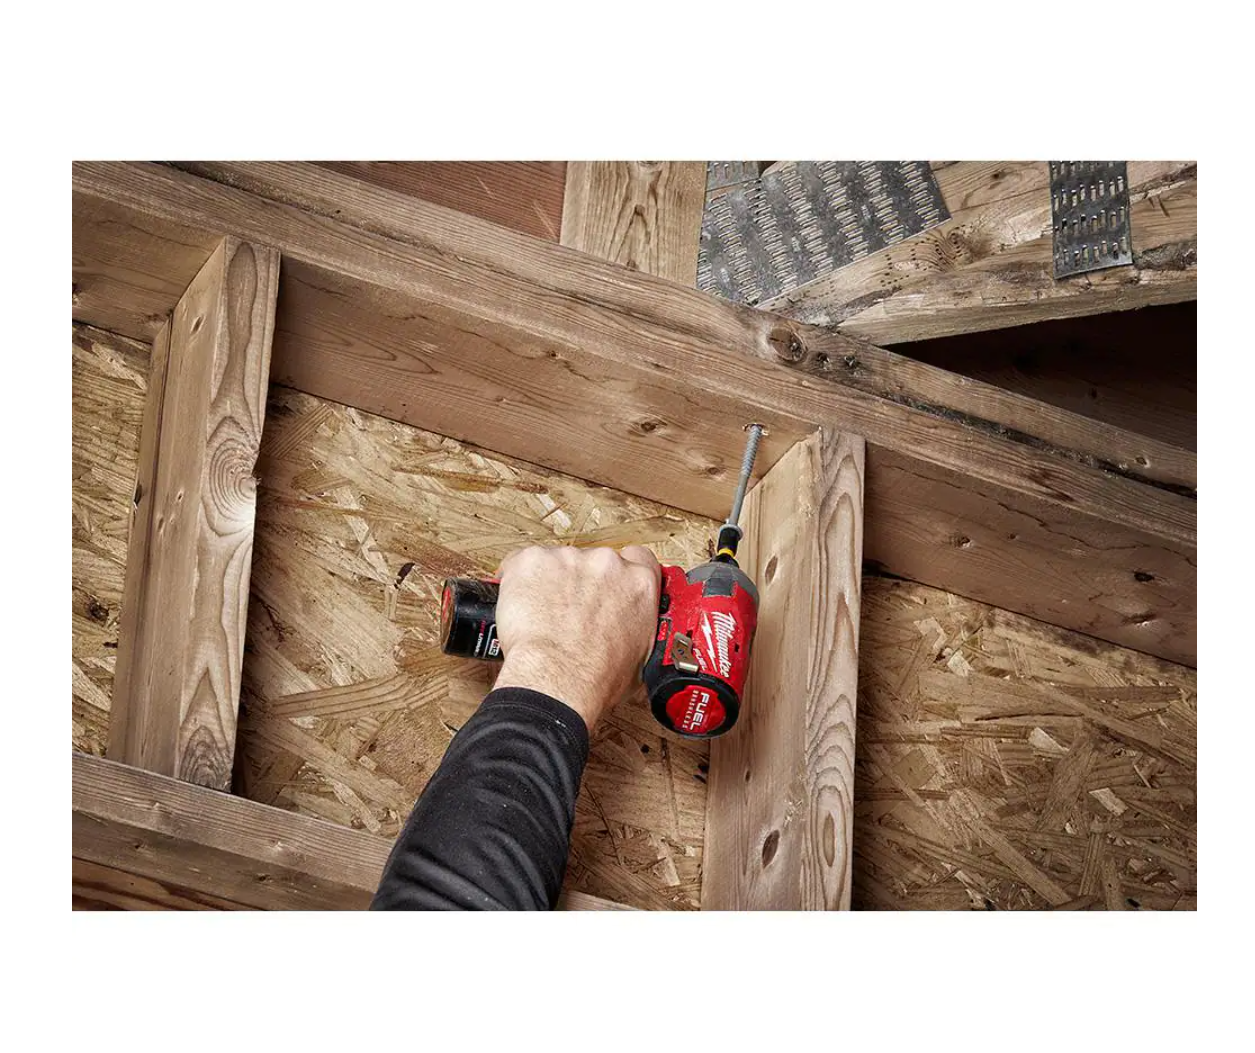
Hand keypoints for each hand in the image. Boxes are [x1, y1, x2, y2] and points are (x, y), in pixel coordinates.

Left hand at [492, 545, 661, 731]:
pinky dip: (519, 582)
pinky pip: (521, 565)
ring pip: (557, 563)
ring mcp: (569, 559)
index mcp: (639, 585)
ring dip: (550, 584)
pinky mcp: (533, 561)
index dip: (620, 572)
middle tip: (569, 613)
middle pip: (594, 562)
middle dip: (581, 583)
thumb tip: (629, 639)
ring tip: (542, 618)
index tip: (609, 585)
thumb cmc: (593, 679)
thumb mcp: (639, 661)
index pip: (638, 559)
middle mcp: (607, 565)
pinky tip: (520, 608)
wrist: (555, 682)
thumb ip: (636, 631)